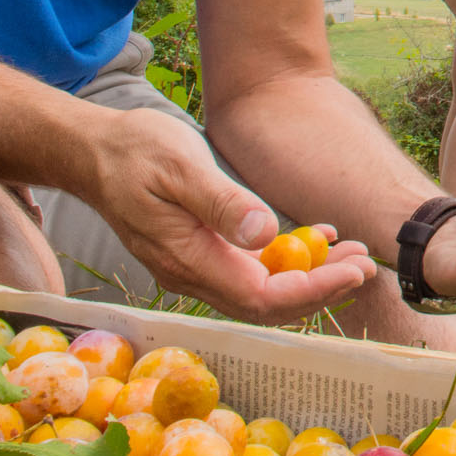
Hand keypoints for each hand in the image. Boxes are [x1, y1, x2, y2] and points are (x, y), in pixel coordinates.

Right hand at [82, 108, 376, 324]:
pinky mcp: (199, 252)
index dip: (311, 292)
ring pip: (261, 290)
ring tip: (352, 253)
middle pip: (266, 304)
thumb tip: (266, 236)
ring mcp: (194, 266)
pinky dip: (287, 260)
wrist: (90, 151)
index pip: (261, 298)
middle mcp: (191, 273)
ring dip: (309, 277)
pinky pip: (249, 270)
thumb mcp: (180, 165)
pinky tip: (317, 238)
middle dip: (320, 291)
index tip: (352, 272)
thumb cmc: (133, 151)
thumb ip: (222, 203)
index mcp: (187, 258)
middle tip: (365, 267)